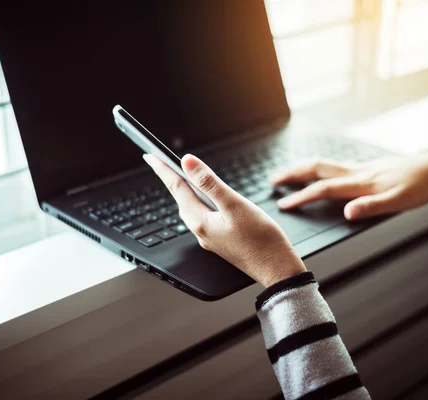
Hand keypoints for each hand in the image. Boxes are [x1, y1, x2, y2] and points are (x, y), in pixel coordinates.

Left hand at [143, 153, 305, 287]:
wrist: (277, 269)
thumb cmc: (261, 240)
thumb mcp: (235, 205)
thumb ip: (210, 183)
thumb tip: (188, 163)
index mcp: (200, 221)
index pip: (176, 188)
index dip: (162, 169)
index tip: (150, 155)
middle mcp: (200, 230)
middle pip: (181, 198)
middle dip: (170, 179)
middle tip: (160, 162)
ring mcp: (210, 237)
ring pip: (192, 208)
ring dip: (184, 191)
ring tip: (179, 176)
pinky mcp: (221, 240)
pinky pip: (203, 216)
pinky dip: (199, 202)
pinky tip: (206, 198)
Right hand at [270, 148, 427, 219]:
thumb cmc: (419, 187)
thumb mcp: (399, 202)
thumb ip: (372, 207)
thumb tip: (347, 212)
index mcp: (360, 183)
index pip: (323, 189)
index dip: (301, 197)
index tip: (283, 205)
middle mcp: (356, 173)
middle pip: (316, 168)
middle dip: (292, 174)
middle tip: (273, 181)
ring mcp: (359, 168)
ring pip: (323, 164)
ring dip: (302, 168)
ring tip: (287, 175)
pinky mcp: (365, 167)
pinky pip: (333, 165)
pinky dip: (317, 168)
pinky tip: (317, 173)